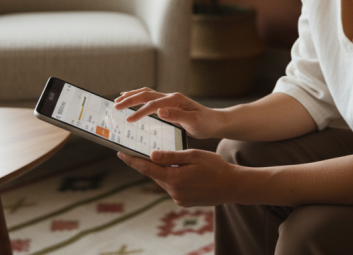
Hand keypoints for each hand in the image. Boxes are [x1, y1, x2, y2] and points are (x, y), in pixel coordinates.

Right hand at [114, 88, 222, 138]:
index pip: (153, 105)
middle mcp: (171, 96)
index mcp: (175, 100)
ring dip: (132, 96)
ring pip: (146, 93)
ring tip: (118, 100)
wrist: (215, 122)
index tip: (129, 120)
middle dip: (129, 99)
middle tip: (115, 106)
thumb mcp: (193, 122)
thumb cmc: (206, 123)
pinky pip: (150, 98)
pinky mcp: (168, 104)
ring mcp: (169, 99)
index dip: (140, 112)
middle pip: (146, 94)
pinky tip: (131, 100)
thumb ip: (177, 115)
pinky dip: (138, 98)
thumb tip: (160, 110)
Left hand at [118, 149, 237, 206]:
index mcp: (174, 178)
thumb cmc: (215, 167)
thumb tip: (151, 155)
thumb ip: (172, 156)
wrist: (233, 186)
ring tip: (165, 160)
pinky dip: (172, 178)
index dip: (132, 160)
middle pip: (154, 174)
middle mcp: (173, 191)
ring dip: (162, 171)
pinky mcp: (183, 202)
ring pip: (164, 180)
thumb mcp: (194, 156)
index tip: (120, 153)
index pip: (147, 168)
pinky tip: (181, 171)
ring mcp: (178, 198)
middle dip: (148, 164)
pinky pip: (172, 187)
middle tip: (139, 151)